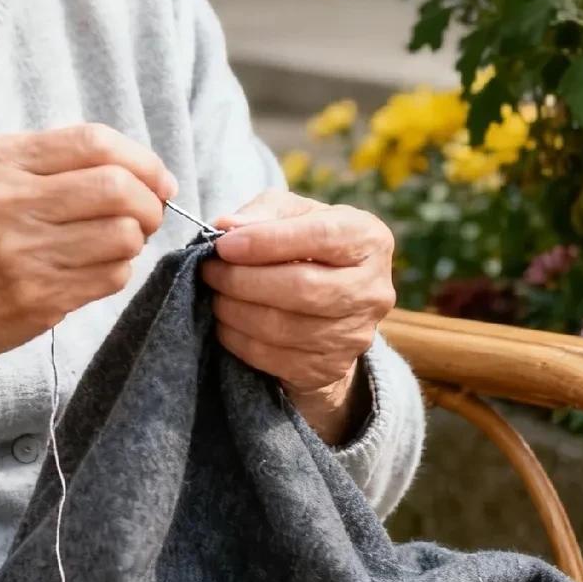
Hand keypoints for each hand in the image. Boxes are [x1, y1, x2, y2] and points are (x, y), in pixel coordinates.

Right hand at [0, 124, 175, 440]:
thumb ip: (54, 161)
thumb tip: (142, 170)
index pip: (93, 141)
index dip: (142, 159)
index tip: (158, 179)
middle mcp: (8, 201)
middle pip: (117, 187)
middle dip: (149, 202)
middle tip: (147, 213)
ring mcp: (23, 252)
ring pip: (124, 235)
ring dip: (134, 240)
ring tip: (114, 242)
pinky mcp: (39, 296)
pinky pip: (112, 276)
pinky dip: (116, 271)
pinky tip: (90, 270)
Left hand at [200, 188, 395, 442]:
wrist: (328, 301)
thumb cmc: (305, 242)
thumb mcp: (290, 213)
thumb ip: (262, 213)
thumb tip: (225, 228)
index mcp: (369, 239)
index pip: (320, 237)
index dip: (267, 242)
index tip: (223, 245)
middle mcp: (373, 289)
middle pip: (304, 289)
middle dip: (243, 280)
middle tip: (209, 270)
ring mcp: (357, 334)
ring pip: (285, 327)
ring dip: (236, 311)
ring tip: (215, 295)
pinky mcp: (333, 367)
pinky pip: (277, 359)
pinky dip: (240, 341)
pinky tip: (226, 323)